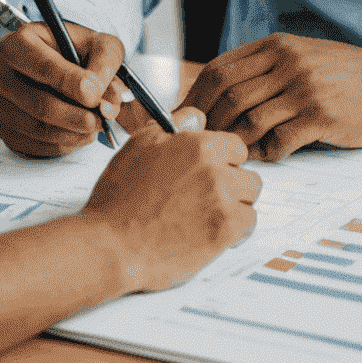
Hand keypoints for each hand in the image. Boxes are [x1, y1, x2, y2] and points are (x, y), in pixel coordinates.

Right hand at [0, 21, 127, 156]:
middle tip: (99, 120)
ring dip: (71, 134)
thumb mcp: (98, 44)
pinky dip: (60, 144)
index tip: (94, 96)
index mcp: (22, 41)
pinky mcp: (2, 127)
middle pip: (39, 104)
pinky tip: (77, 133)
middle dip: (75, 116)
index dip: (71, 84)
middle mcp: (1, 70)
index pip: (43, 67)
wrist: (58, 64)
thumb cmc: (76, 51)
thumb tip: (104, 102)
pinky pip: (32, 145)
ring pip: (36, 129)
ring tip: (94, 126)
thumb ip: (105, 65)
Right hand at [83, 112, 260, 291]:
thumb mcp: (139, 146)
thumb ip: (173, 126)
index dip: (222, 160)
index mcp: (197, 145)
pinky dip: (235, 231)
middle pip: (247, 174)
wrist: (112, 244)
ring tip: (207, 216)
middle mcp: (215, 169)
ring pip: (250, 199)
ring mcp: (222, 201)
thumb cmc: (119, 199)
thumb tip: (196, 118)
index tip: (211, 173)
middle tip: (206, 198)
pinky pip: (248, 225)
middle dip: (231, 185)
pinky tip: (212, 233)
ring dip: (235, 207)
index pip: (235, 147)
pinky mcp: (225, 231)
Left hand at [181, 35, 361, 160]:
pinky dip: (267, 153)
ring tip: (235, 155)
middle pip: (228, 94)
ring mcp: (304, 88)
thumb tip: (222, 90)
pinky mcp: (321, 115)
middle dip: (208, 123)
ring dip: (236, 142)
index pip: (219, 69)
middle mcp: (287, 62)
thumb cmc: (348, 76)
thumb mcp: (304, 56)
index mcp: (277, 46)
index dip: (196, 97)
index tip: (185, 120)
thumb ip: (267, 68)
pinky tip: (270, 156)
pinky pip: (279, 140)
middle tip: (201, 145)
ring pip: (249, 118)